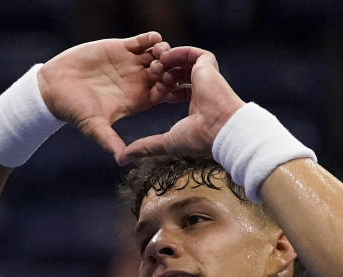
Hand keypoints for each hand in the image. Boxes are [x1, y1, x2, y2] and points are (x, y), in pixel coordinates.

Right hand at [38, 32, 178, 159]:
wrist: (53, 87)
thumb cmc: (73, 110)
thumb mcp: (94, 127)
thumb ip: (109, 141)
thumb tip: (121, 160)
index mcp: (137, 100)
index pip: (164, 93)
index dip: (170, 88)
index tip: (167, 84)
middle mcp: (136, 82)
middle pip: (166, 72)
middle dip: (170, 67)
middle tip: (163, 65)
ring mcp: (129, 64)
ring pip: (157, 55)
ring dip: (163, 51)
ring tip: (159, 50)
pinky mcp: (119, 48)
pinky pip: (142, 41)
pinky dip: (151, 38)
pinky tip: (153, 38)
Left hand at [119, 46, 244, 164]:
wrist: (219, 128)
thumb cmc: (198, 138)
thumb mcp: (166, 142)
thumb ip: (145, 147)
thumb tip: (123, 158)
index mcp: (194, 105)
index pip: (174, 91)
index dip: (159, 89)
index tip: (147, 90)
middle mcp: (200, 89)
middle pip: (176, 74)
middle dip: (160, 73)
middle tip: (149, 73)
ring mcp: (205, 77)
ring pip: (182, 62)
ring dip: (166, 62)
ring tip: (154, 66)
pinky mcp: (207, 65)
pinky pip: (189, 52)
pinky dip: (176, 53)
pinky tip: (163, 58)